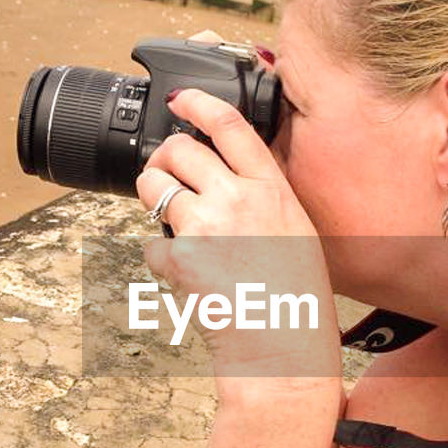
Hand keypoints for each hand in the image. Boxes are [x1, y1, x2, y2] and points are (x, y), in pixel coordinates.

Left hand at [136, 86, 341, 386]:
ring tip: (173, 224)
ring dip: (153, 198)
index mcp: (272, 188)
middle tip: (165, 174)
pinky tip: (187, 276)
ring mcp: (205, 225)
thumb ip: (264, 196)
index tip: (181, 99)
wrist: (281, 348)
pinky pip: (151, 243)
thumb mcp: (296, 231)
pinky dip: (161, 257)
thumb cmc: (295, 299)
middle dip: (164, 159)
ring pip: (154, 187)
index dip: (198, 104)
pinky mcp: (179, 256)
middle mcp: (238, 198)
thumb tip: (227, 177)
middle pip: (180, 150)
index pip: (229, 125)